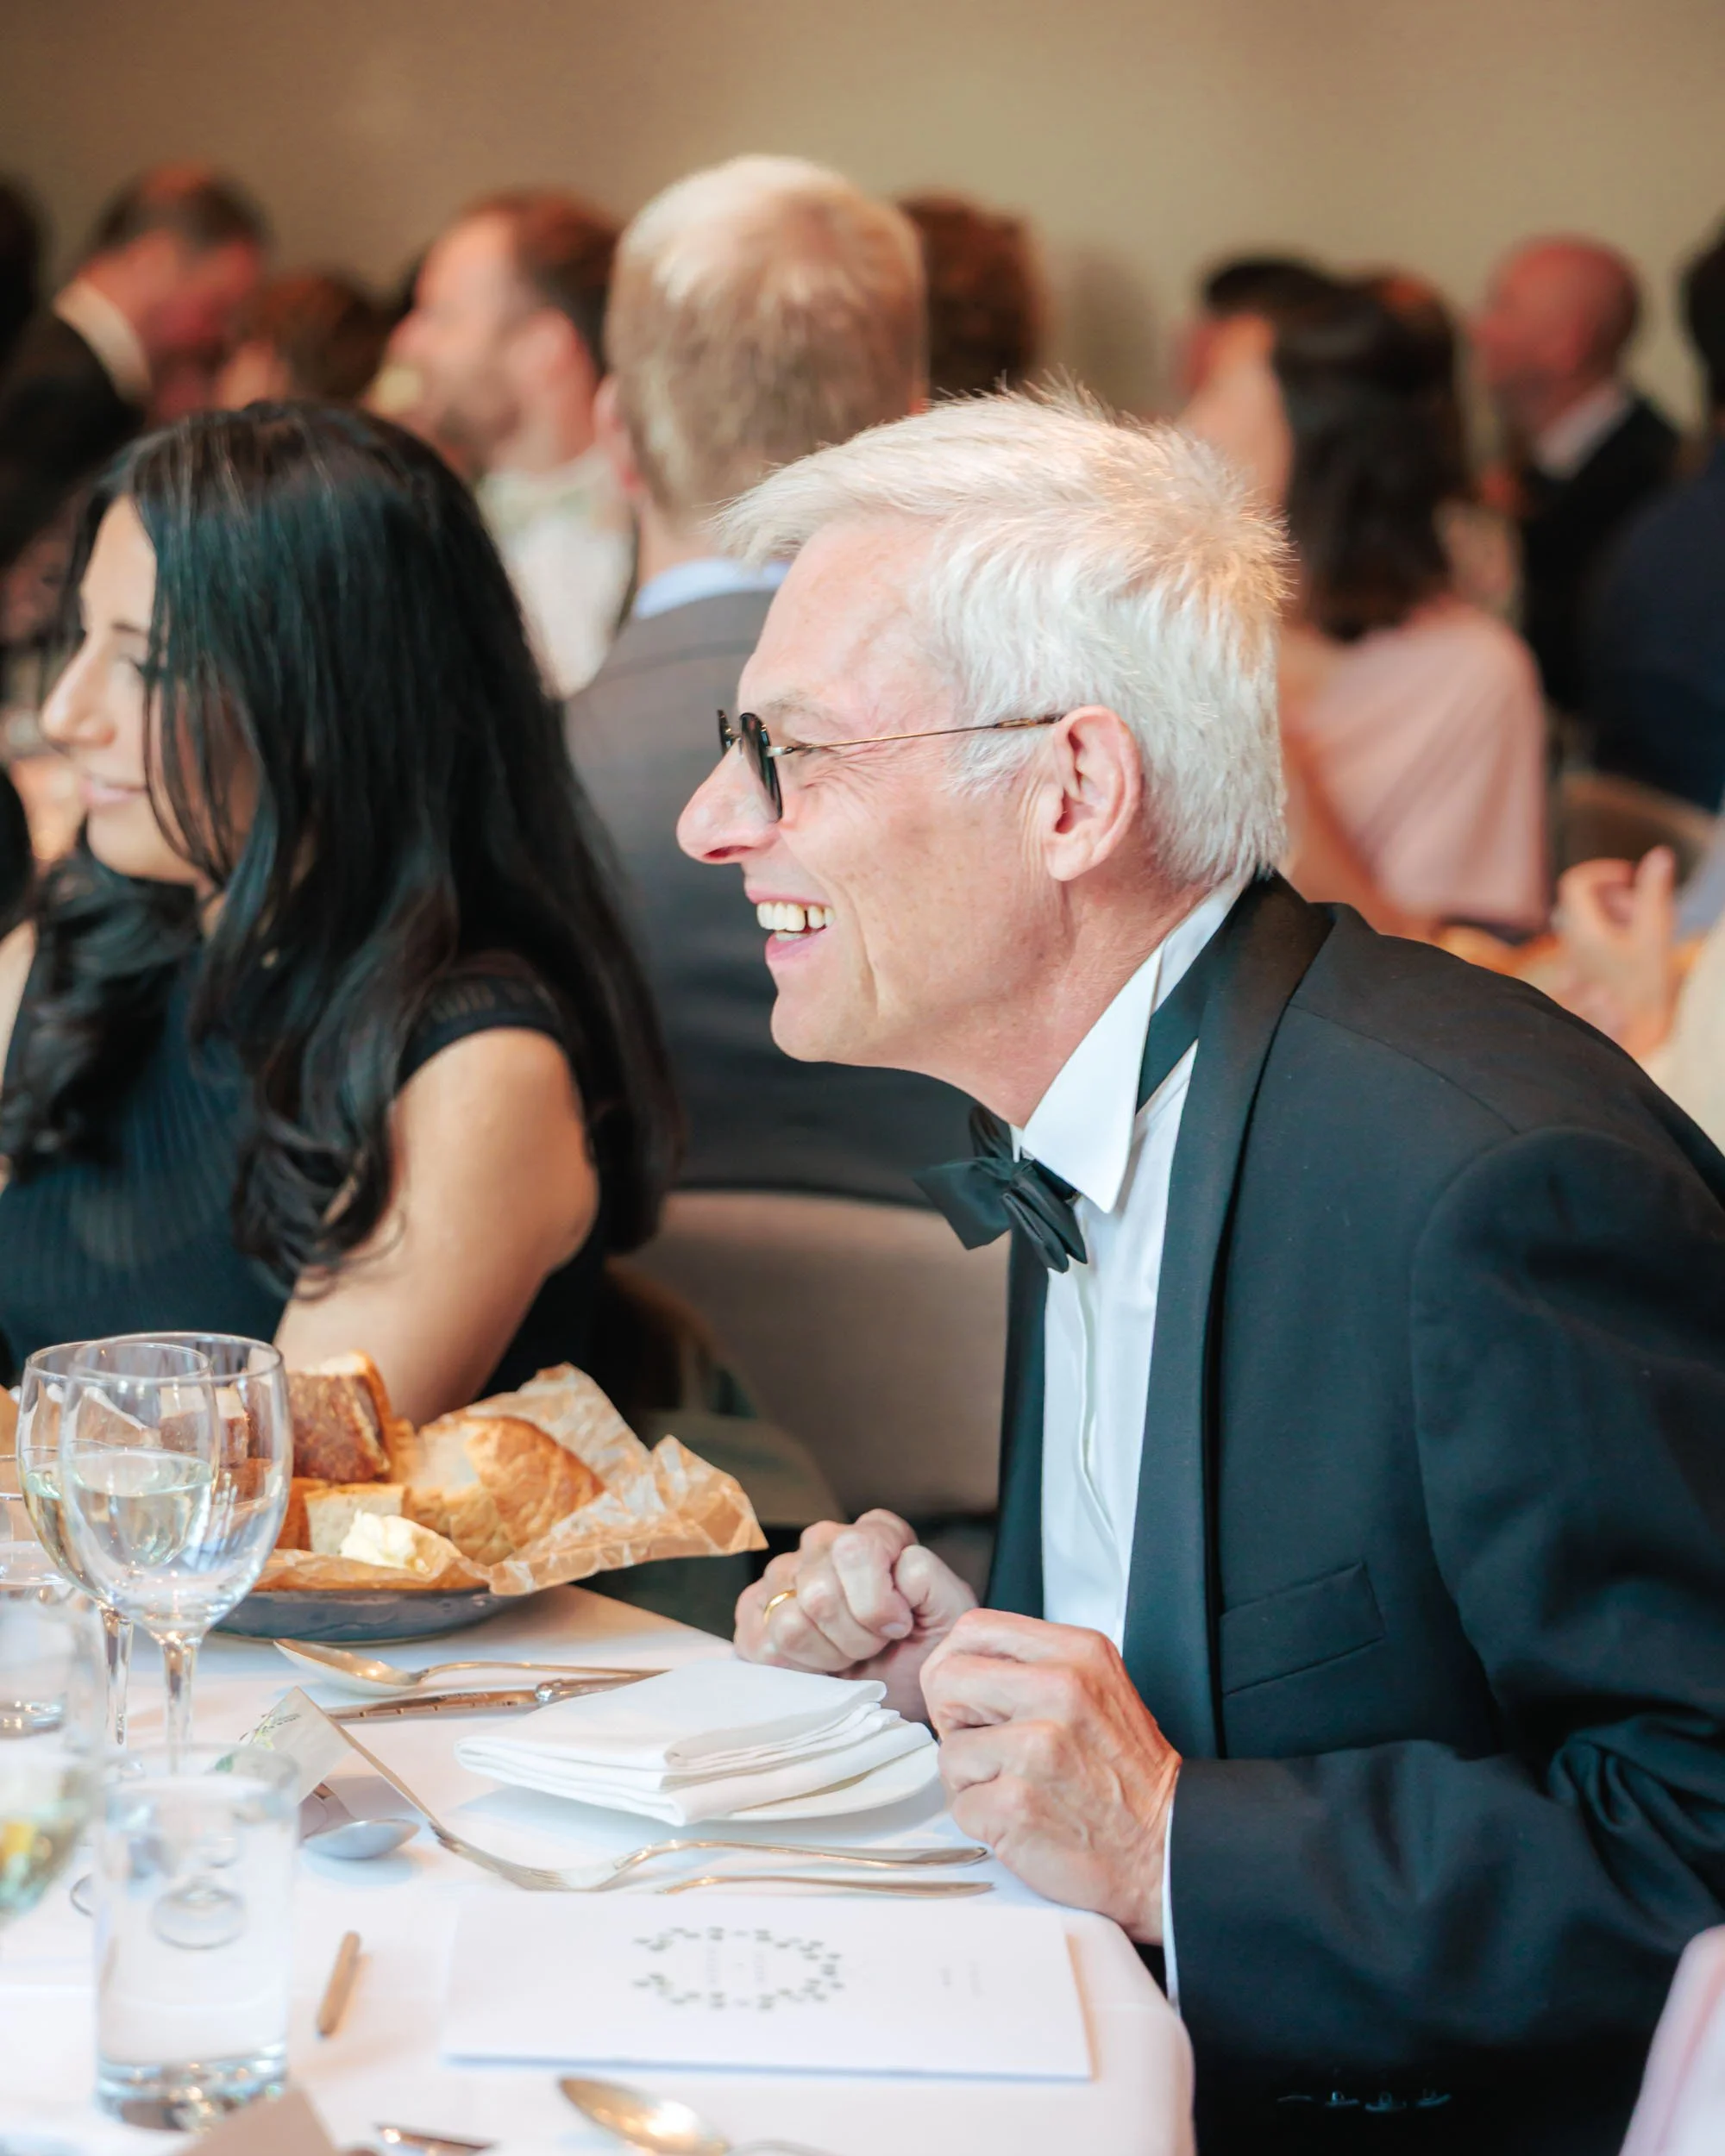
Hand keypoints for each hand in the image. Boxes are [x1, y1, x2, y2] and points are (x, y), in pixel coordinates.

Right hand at [733, 1511, 975, 1720]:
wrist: (901, 1688)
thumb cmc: (924, 1649)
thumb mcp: (949, 1616)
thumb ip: (931, 1580)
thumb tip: (898, 1569)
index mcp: (873, 1532)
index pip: (854, 1551)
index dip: (878, 1606)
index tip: (898, 1627)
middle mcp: (823, 1541)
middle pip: (819, 1593)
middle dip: (854, 1639)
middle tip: (873, 1646)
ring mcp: (783, 1573)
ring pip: (789, 1622)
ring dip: (827, 1655)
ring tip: (848, 1654)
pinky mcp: (754, 1610)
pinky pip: (758, 1642)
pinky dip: (795, 1666)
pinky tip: (819, 1662)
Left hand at [921, 1609, 1180, 1943]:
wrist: (1166, 1848)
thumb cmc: (1127, 1775)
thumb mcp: (1096, 1686)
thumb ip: (1033, 1665)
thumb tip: (962, 1664)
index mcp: (1077, 1652)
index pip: (973, 1628)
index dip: (958, 1665)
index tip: (972, 1697)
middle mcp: (1058, 1690)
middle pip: (945, 1679)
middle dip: (955, 1720)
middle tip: (990, 1747)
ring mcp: (1037, 1748)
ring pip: (949, 1749)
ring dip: (972, 1778)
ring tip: (1020, 1787)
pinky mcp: (1016, 1804)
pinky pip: (960, 1805)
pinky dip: (983, 1820)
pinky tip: (1024, 1819)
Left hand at [1551, 848, 1680, 1058]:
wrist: (1638, 1036)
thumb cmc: (1646, 988)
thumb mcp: (1655, 934)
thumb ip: (1654, 892)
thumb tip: (1659, 854)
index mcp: (1582, 931)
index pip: (1574, 882)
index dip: (1601, 871)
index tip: (1629, 876)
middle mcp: (1571, 945)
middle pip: (1582, 901)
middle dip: (1615, 897)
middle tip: (1641, 913)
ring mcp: (1575, 961)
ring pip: (1589, 922)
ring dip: (1616, 917)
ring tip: (1643, 932)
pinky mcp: (1585, 975)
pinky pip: (1592, 942)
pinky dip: (1613, 935)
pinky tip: (1636, 950)